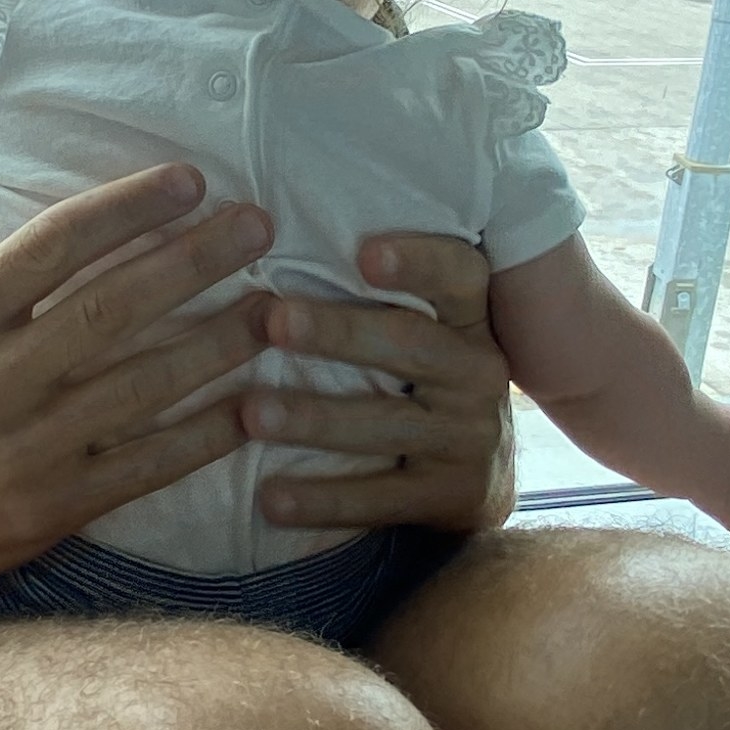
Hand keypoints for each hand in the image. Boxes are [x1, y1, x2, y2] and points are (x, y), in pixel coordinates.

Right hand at [0, 164, 275, 597]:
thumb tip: (26, 190)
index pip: (50, 246)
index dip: (124, 209)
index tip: (188, 182)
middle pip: (107, 309)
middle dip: (191, 263)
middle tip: (257, 227)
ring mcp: (22, 449)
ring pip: (137, 387)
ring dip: (215, 347)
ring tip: (274, 311)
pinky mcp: (50, 509)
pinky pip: (142, 467)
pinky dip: (200, 439)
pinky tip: (249, 410)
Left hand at [241, 231, 516, 535]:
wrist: (478, 481)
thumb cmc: (421, 381)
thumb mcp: (422, 330)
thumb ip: (371, 290)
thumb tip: (264, 227)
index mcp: (469, 319)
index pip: (459, 275)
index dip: (418, 261)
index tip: (364, 252)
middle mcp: (480, 371)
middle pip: (411, 345)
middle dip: (338, 332)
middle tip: (272, 320)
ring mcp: (470, 438)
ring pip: (389, 425)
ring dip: (315, 418)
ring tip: (250, 413)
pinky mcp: (452, 496)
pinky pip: (383, 498)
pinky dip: (325, 501)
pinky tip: (270, 499)